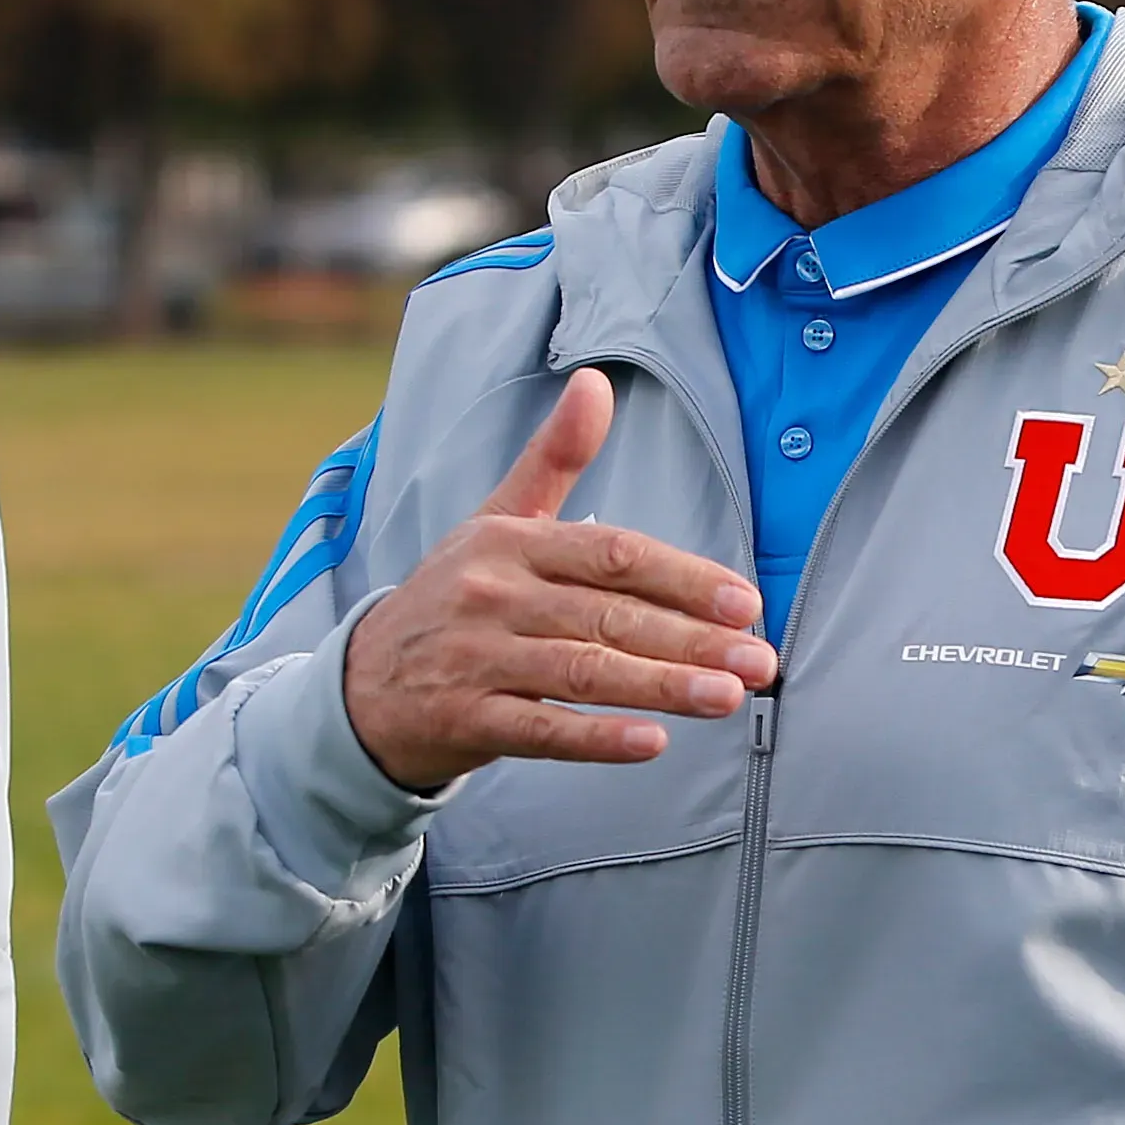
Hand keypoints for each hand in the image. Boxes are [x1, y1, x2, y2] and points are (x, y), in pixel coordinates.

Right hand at [338, 369, 775, 792]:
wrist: (363, 684)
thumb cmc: (453, 596)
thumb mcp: (496, 521)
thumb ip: (553, 459)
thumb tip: (595, 381)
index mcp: (510, 542)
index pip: (612, 554)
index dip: (683, 577)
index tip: (746, 603)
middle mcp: (492, 595)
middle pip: (608, 616)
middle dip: (692, 639)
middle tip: (761, 662)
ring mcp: (475, 658)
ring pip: (583, 673)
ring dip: (661, 686)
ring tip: (728, 697)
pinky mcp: (465, 718)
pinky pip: (541, 731)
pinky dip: (597, 739)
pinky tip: (652, 743)